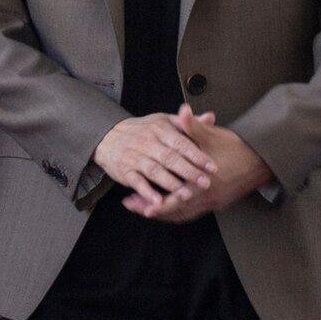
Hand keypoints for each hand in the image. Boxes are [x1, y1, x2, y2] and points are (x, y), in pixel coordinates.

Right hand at [91, 114, 218, 209]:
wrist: (108, 136)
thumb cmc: (142, 130)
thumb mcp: (163, 120)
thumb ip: (188, 123)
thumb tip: (210, 117)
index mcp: (160, 129)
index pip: (181, 143)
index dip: (197, 155)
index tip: (211, 166)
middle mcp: (147, 142)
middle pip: (170, 158)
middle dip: (188, 172)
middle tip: (204, 183)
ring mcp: (135, 157)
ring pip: (154, 171)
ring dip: (170, 183)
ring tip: (186, 194)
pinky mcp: (125, 171)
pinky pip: (137, 182)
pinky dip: (147, 193)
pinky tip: (158, 201)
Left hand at [125, 109, 273, 223]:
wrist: (261, 161)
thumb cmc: (236, 147)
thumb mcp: (213, 136)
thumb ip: (193, 126)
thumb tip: (182, 110)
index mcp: (205, 183)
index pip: (175, 199)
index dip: (154, 202)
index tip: (136, 202)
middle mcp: (208, 197)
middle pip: (175, 211)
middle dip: (151, 209)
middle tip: (131, 205)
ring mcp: (213, 203)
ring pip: (183, 214)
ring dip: (162, 212)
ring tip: (142, 207)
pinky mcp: (216, 204)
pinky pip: (192, 213)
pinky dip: (177, 212)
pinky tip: (165, 206)